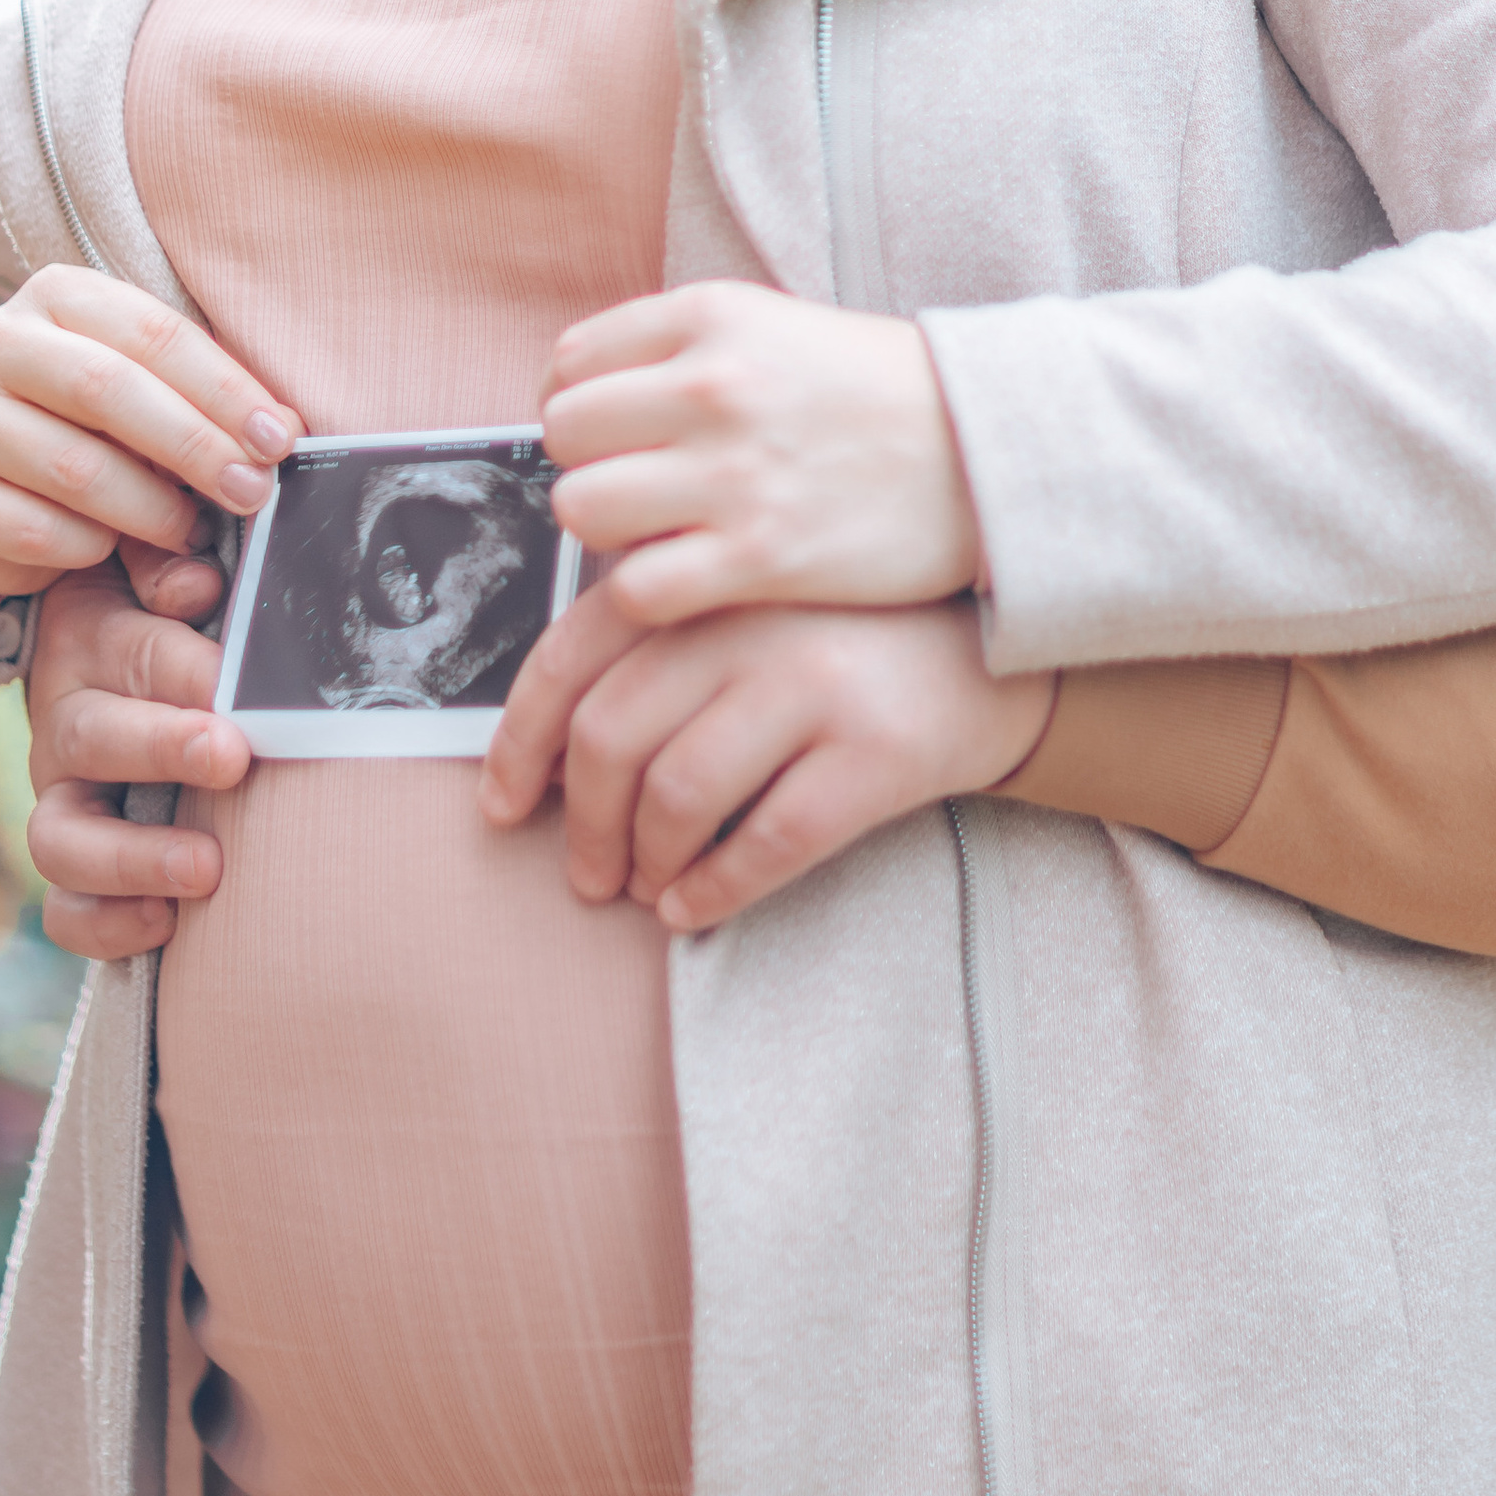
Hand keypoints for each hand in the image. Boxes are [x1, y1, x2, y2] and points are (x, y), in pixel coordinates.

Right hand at [0, 266, 300, 600]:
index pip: (154, 333)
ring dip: (151, 509)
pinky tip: (110, 546)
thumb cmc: (94, 415)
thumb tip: (283, 432)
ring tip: (188, 528)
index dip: (226, 389)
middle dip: (195, 446)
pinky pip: (37, 530)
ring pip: (75, 468)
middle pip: (109, 390)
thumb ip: (206, 400)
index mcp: (58, 294)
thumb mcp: (148, 385)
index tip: (281, 438)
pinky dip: (91, 546)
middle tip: (253, 492)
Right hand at [24, 560, 247, 956]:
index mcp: (95, 640)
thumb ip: (176, 574)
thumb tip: (196, 586)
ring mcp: (61, 798)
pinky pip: (65, 910)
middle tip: (229, 756)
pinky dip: (105, 925)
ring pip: (62, 837)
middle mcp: (67, 721)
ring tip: (206, 868)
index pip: (136, 650)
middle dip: (163, 749)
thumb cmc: (173, 618)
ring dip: (133, 856)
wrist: (109, 668)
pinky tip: (167, 923)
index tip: (240, 685)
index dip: (189, 670)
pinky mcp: (70, 863)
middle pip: (94, 738)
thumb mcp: (164, 577)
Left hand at [480, 590, 1055, 930]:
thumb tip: (542, 757)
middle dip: (580, 824)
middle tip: (585, 873)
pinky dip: (713, 892)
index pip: (571, 657)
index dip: (518, 743)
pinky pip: (767, 843)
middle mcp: (752, 623)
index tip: (501, 805)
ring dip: (644, 863)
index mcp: (706, 585)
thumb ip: (659, 648)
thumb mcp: (746, 613)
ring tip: (647, 888)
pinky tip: (694, 910)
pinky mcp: (874, 753)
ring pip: (679, 795)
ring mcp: (816, 685)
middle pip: (612, 735)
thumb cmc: (842, 645)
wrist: (994, 660)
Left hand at [542, 282, 977, 628]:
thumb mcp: (778, 327)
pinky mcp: (760, 557)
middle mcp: (713, 386)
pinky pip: (637, 587)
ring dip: (612, 533)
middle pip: (564, 434)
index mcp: (712, 316)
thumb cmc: (881, 395)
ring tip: (663, 534)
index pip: (570, 363)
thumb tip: (581, 398)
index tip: (617, 436)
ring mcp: (734, 474)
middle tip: (642, 489)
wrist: (990, 453)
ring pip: (583, 509)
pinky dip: (650, 593)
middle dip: (592, 467)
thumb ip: (682, 352)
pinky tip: (692, 581)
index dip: (583, 406)